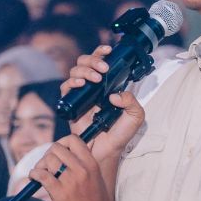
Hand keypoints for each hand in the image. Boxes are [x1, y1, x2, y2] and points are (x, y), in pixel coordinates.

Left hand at [33, 133, 115, 200]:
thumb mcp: (97, 180)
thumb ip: (85, 166)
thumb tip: (67, 155)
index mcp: (91, 164)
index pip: (73, 139)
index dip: (62, 143)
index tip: (58, 153)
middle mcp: (81, 169)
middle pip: (56, 148)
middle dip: (48, 155)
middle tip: (46, 166)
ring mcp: (70, 181)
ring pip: (48, 160)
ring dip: (40, 165)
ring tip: (40, 174)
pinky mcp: (60, 193)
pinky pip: (41, 175)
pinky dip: (34, 174)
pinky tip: (34, 178)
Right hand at [60, 47, 146, 161]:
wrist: (105, 150)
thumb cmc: (119, 134)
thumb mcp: (135, 116)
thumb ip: (131, 101)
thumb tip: (115, 94)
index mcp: (106, 86)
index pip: (101, 62)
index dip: (101, 52)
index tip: (108, 50)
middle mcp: (92, 87)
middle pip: (85, 62)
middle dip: (94, 60)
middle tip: (103, 69)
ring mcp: (80, 95)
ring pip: (75, 70)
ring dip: (85, 70)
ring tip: (96, 80)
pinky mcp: (70, 104)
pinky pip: (65, 87)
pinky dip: (72, 82)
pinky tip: (81, 85)